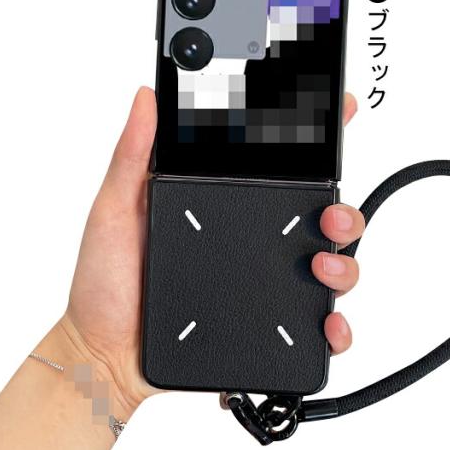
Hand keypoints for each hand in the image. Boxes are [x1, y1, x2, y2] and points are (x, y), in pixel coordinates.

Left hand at [61, 87, 364, 416]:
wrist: (104, 352)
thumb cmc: (106, 283)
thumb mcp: (116, 209)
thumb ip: (133, 154)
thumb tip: (147, 97)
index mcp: (225, 206)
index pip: (280, 168)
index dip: (315, 140)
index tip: (338, 113)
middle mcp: (253, 243)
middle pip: (319, 220)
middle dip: (343, 211)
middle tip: (330, 214)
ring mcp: (264, 286)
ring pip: (330, 269)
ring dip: (344, 264)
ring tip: (321, 266)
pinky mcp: (267, 329)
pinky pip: (316, 328)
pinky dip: (336, 326)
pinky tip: (328, 323)